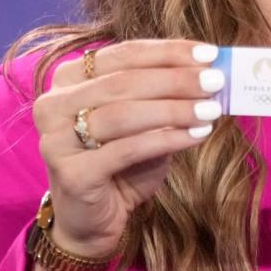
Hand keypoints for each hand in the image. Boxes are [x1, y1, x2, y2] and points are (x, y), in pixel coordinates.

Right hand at [31, 39, 226, 257]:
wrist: (92, 218)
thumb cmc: (121, 162)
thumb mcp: (146, 121)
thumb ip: (166, 94)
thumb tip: (210, 72)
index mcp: (70, 78)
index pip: (125, 53)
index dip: (169, 52)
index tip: (210, 53)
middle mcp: (54, 103)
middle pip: (124, 81)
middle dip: (176, 79)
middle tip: (216, 81)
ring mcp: (56, 139)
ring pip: (123, 113)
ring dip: (174, 109)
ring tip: (211, 109)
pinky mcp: (71, 173)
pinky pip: (126, 149)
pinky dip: (166, 139)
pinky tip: (197, 135)